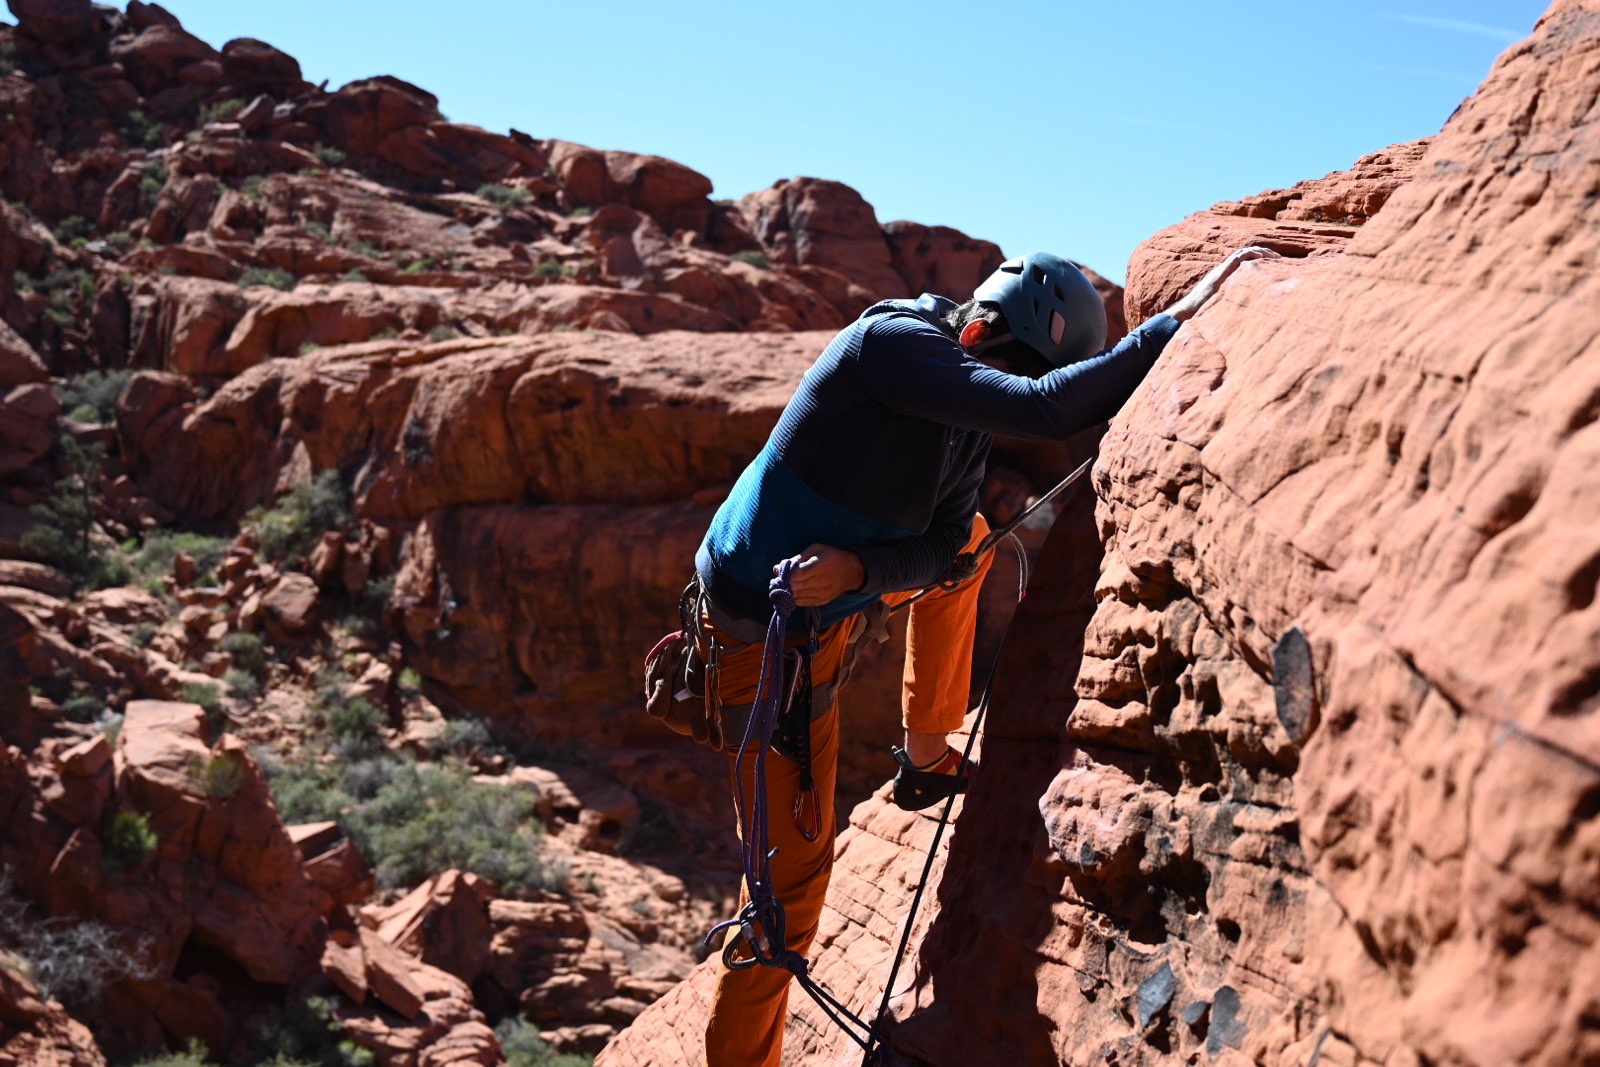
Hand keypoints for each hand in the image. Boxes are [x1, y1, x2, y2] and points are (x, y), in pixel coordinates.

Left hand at [777, 544, 864, 606]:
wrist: (851, 571)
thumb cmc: (832, 556)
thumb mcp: (817, 549)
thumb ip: (798, 557)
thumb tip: (778, 568)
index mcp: (821, 565)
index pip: (798, 574)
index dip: (786, 574)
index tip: (782, 571)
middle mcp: (822, 581)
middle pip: (795, 585)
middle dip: (785, 582)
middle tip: (782, 578)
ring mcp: (822, 593)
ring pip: (796, 595)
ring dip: (788, 590)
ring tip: (788, 584)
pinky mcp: (822, 601)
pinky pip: (801, 602)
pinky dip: (795, 597)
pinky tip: (795, 590)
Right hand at [1163, 245, 1281, 320]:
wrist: (1187, 313)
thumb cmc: (1202, 314)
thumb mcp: (1222, 306)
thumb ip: (1232, 303)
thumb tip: (1247, 312)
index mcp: (1225, 276)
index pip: (1244, 260)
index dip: (1259, 258)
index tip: (1274, 263)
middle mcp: (1223, 270)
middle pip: (1245, 253)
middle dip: (1263, 253)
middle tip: (1279, 258)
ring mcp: (1221, 271)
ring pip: (1243, 253)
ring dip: (1261, 252)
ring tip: (1275, 256)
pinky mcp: (1221, 274)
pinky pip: (1237, 259)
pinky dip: (1251, 255)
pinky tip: (1263, 258)